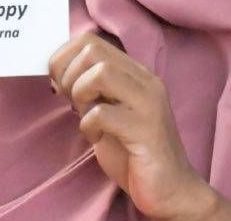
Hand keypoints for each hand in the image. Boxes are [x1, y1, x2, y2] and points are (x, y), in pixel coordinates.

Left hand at [50, 33, 230, 219]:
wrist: (171, 188)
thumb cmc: (135, 153)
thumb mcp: (108, 113)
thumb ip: (92, 92)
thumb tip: (59, 73)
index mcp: (136, 74)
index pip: (92, 41)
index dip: (64, 58)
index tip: (59, 85)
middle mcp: (146, 82)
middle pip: (93, 50)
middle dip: (68, 74)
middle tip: (69, 101)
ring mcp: (148, 103)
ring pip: (101, 72)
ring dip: (80, 94)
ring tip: (84, 116)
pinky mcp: (146, 129)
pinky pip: (103, 112)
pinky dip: (88, 125)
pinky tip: (97, 138)